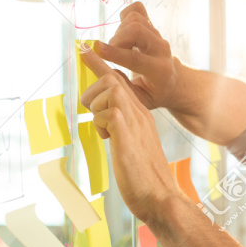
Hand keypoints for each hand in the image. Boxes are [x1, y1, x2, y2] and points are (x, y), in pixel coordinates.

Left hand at [78, 44, 180, 221]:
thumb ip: (121, 132)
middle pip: (111, 79)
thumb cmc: (144, 179)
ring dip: (96, 110)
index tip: (85, 49)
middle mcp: (140, 113)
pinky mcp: (126, 132)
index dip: (100, 65)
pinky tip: (109, 140)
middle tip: (93, 116)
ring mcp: (135, 121)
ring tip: (106, 134)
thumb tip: (108, 127)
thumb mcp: (131, 147)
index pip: (120, 81)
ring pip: (108, 90)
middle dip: (93, 92)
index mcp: (141, 116)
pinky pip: (105, 112)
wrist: (161, 197)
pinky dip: (100, 124)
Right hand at [89, 2, 180, 110]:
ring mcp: (158, 35)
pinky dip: (124, 16)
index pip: (135, 58)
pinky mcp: (153, 26)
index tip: (96, 49)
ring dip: (119, 31)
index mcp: (160, 71)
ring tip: (117, 46)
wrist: (172, 82)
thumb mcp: (137, 98)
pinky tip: (122, 31)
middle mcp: (162, 49)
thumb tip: (97, 66)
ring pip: (135, 19)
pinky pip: (137, 10)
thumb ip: (119, 84)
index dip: (114, 53)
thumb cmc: (150, 93)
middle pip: (136, 30)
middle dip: (116, 40)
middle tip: (108, 53)